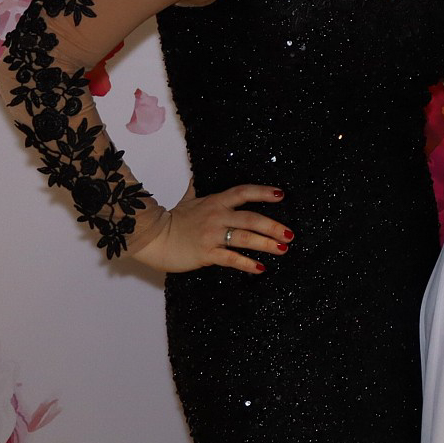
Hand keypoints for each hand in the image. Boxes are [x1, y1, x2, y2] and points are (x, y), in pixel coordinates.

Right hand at [130, 183, 290, 274]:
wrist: (153, 239)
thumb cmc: (173, 220)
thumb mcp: (188, 199)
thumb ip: (196, 187)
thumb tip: (195, 174)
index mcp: (216, 201)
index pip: (244, 192)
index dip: (263, 192)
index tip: (281, 195)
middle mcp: (217, 216)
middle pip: (251, 218)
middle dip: (273, 226)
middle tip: (290, 233)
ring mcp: (212, 235)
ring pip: (245, 238)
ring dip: (266, 244)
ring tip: (283, 249)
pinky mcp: (206, 254)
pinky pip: (231, 259)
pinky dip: (247, 264)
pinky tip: (260, 268)